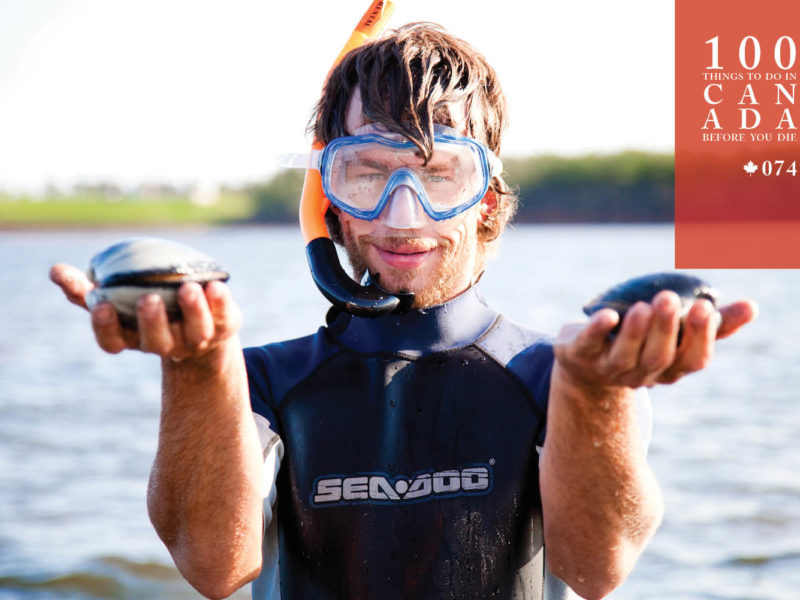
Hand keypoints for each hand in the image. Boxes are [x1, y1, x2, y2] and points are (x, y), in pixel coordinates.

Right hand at [50, 263, 240, 360]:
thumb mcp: (117, 297)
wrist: (203, 324)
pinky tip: (216, 285)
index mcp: (134, 337)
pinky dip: (220, 302)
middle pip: (157, 340)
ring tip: (188, 288)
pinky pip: (224, 316)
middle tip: (147, 299)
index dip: (106, 328)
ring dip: (192, 310)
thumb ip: (86, 288)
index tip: (101, 305)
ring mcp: (197, 339)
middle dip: (152, 321)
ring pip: (195, 330)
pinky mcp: (225, 327)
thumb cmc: (148, 307)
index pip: (114, 341)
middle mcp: (166, 343)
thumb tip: (54, 270)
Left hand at [553, 290, 757, 390]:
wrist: (583, 362)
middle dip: (666, 329)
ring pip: (625, 355)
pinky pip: (589, 346)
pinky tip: (606, 315)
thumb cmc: (638, 342)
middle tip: (671, 298)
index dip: (701, 336)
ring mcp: (608, 368)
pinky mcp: (579, 356)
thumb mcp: (673, 335)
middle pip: (658, 357)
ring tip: (643, 305)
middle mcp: (641, 373)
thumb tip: (752, 307)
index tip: (706, 306)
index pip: (692, 359)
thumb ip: (711, 324)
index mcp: (669, 368)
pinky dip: (597, 331)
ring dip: (636, 331)